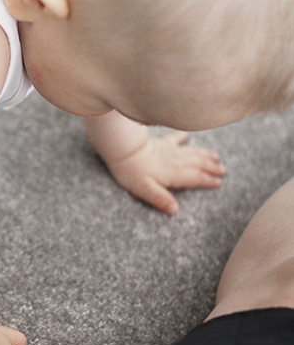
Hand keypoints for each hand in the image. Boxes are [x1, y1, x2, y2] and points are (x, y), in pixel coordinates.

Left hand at [106, 131, 225, 214]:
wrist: (122, 149)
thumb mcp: (145, 190)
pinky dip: (181, 137)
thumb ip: (161, 199)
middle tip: (223, 170)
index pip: (195, 178)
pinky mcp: (159, 143)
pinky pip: (174, 139)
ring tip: (215, 156)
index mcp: (173, 174)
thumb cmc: (131, 171)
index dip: (207, 180)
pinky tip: (186, 135)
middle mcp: (174, 161)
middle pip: (197, 164)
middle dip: (211, 167)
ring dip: (204, 154)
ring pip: (191, 152)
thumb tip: (175, 210)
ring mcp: (168, 151)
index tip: (218, 182)